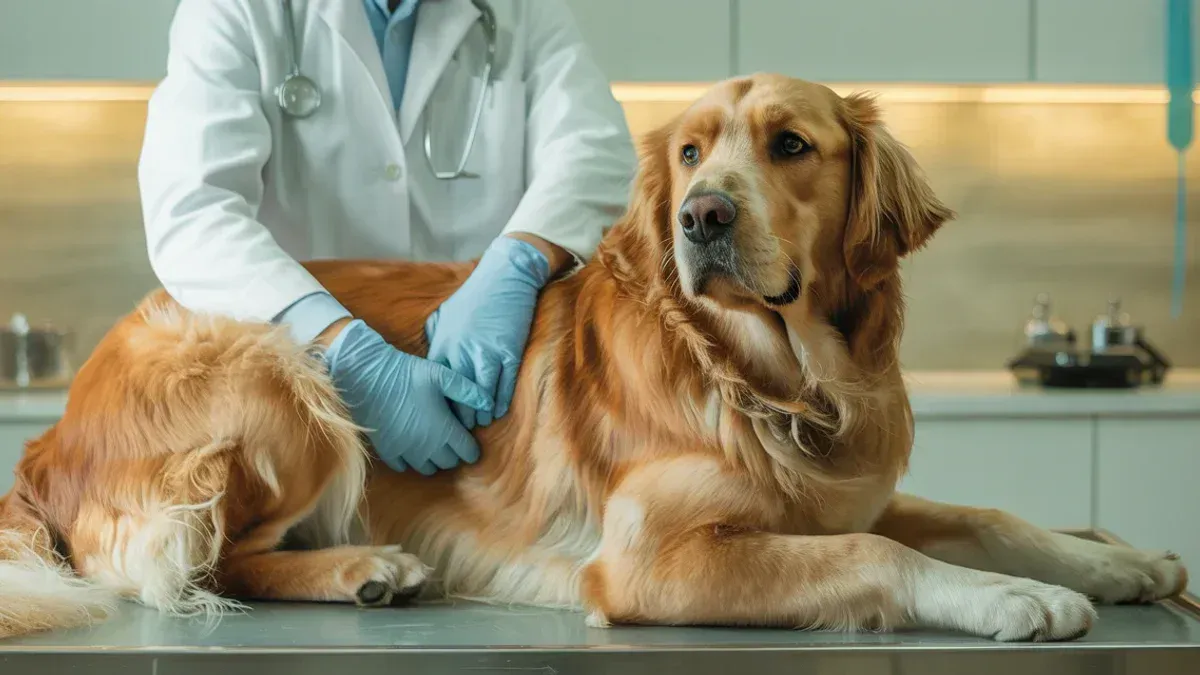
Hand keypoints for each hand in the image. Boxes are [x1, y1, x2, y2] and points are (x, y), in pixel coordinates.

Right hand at [324, 319, 492, 474]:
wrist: (368, 378)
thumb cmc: (408, 374)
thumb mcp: (443, 376)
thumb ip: (469, 391)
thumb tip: (490, 404)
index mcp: (445, 431)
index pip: (468, 453)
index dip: (472, 448)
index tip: (469, 441)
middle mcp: (428, 447)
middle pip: (450, 463)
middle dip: (454, 454)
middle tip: (451, 439)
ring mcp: (406, 452)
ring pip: (428, 469)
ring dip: (434, 459)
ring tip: (433, 443)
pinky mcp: (388, 452)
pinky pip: (405, 467)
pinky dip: (411, 460)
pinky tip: (411, 444)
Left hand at [425, 236, 551, 428]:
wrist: (505, 275)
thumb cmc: (475, 295)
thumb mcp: (445, 315)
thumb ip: (435, 338)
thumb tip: (429, 359)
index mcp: (444, 343)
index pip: (438, 383)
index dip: (440, 402)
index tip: (440, 415)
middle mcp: (462, 351)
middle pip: (457, 394)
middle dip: (459, 414)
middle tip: (459, 431)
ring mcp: (486, 352)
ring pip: (481, 393)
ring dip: (481, 412)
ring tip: (481, 425)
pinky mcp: (508, 351)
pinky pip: (504, 383)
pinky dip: (501, 400)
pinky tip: (499, 411)